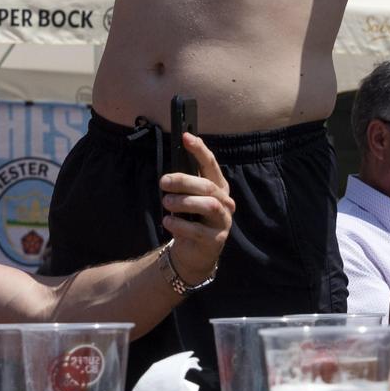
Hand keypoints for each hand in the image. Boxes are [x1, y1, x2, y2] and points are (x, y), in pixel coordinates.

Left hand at [159, 132, 233, 283]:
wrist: (194, 253)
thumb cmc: (190, 220)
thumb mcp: (188, 199)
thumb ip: (185, 185)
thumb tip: (170, 171)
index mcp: (219, 187)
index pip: (211, 165)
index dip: (199, 150)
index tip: (185, 137)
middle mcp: (225, 203)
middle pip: (207, 186)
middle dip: (184, 181)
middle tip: (163, 181)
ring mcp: (223, 222)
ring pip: (208, 205)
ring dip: (183, 202)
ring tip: (166, 203)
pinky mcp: (216, 240)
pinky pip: (197, 230)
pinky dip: (179, 224)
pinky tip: (168, 221)